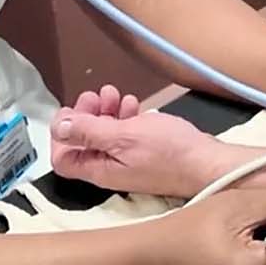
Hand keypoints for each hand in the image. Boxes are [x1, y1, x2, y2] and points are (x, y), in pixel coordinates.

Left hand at [51, 86, 223, 198]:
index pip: (63, 159)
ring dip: (105, 112)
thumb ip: (89, 131)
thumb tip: (57, 127)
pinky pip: (125, 134)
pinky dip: (124, 117)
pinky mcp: (145, 153)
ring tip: (115, 94)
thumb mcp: (123, 136)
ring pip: (105, 135)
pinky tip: (133, 104)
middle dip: (85, 116)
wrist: (208, 162)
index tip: (71, 111)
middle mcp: (110, 169)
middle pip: (84, 143)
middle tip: (95, 96)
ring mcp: (128, 161)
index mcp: (99, 170)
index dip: (62, 135)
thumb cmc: (168, 151)